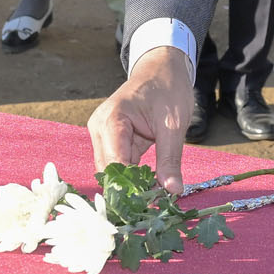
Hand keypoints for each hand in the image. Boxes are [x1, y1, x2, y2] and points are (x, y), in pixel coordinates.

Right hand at [88, 47, 192, 193]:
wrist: (162, 68)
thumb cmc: (167, 88)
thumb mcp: (173, 125)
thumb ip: (170, 159)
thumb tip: (173, 191)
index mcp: (112, 120)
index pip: (115, 163)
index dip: (129, 188)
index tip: (149, 205)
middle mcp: (100, 127)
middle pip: (109, 170)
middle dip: (129, 189)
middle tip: (154, 206)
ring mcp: (103, 133)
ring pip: (112, 170)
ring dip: (130, 184)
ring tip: (153, 198)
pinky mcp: (111, 138)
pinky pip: (119, 163)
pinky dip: (133, 175)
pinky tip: (149, 186)